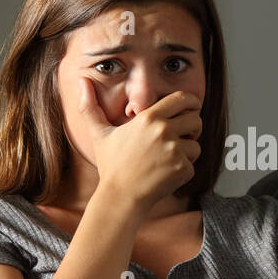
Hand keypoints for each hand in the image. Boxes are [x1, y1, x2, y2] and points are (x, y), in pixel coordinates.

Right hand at [73, 77, 202, 213]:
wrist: (120, 197)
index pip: (183, 98)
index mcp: (149, 118)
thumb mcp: (99, 134)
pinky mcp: (182, 169)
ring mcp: (174, 150)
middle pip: (196, 119)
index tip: (191, 108)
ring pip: (195, 144)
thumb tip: (81, 81)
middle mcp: (164, 131)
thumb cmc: (111, 166)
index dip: (191, 102)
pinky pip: (192, 165)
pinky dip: (183, 170)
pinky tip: (166, 174)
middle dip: (192, 128)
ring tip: (168, 159)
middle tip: (182, 137)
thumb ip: (91, 106)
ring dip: (187, 152)